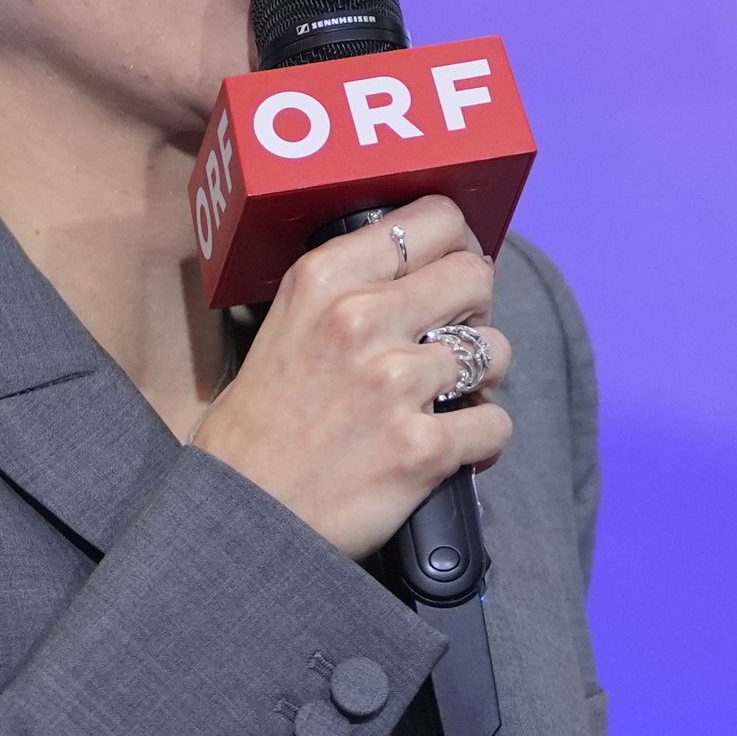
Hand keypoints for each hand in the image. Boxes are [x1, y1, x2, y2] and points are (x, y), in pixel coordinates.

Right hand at [193, 197, 512, 558]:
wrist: (240, 516)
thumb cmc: (260, 428)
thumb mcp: (286, 327)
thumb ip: (349, 292)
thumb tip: (426, 273)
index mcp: (324, 280)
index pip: (432, 219)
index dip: (457, 245)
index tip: (451, 271)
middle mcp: (360, 319)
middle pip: (474, 274)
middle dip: (476, 307)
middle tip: (453, 339)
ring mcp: (395, 383)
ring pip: (495, 349)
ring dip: (482, 378)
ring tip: (449, 400)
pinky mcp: (421, 447)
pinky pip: (496, 424)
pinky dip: (483, 441)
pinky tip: (452, 450)